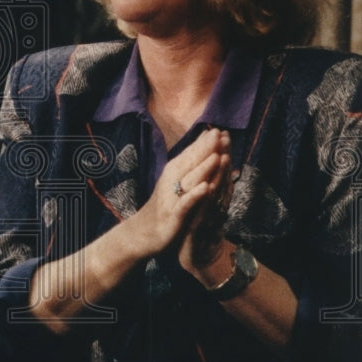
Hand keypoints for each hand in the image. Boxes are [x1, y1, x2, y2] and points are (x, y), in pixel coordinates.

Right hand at [121, 127, 230, 261]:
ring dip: (203, 168)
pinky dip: (196, 195)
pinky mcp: (174, 214)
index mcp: (174, 172)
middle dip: (206, 148)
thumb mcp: (174, 183)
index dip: (204, 142)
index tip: (219, 128)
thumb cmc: (163, 206)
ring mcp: (173, 197)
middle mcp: (172, 181)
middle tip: (219, 133)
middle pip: (191, 162)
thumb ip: (187, 166)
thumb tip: (201, 146)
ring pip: (190, 180)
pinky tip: (206, 187)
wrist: (142, 233)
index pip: (190, 154)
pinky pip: (186, 203)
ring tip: (216, 156)